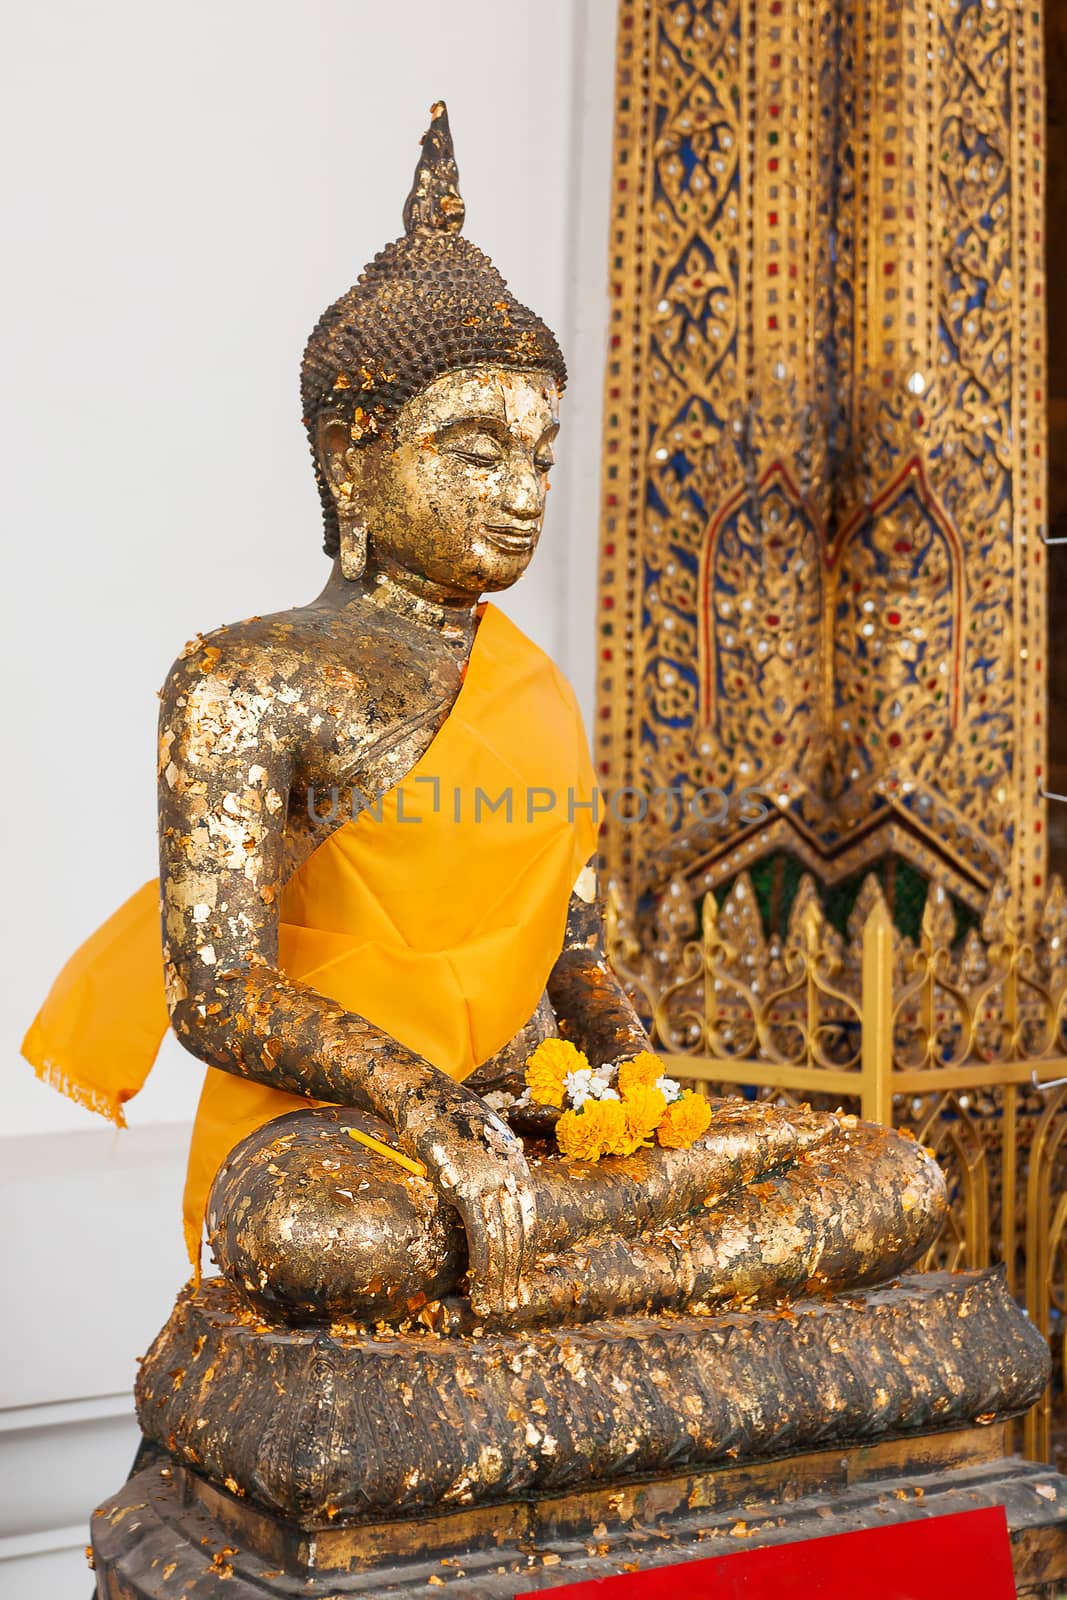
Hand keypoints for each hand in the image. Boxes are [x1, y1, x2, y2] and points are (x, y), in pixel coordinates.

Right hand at [398, 1077, 536, 1318]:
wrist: (418, 1091)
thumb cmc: (440, 1117)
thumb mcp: (475, 1142)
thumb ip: (487, 1170)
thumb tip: (486, 1202)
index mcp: (517, 1162)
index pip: (529, 1218)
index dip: (526, 1254)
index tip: (522, 1281)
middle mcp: (511, 1171)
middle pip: (521, 1233)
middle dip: (517, 1274)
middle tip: (512, 1306)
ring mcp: (491, 1178)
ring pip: (504, 1239)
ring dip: (501, 1279)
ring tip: (495, 1306)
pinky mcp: (466, 1184)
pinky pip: (481, 1233)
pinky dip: (483, 1263)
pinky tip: (480, 1284)